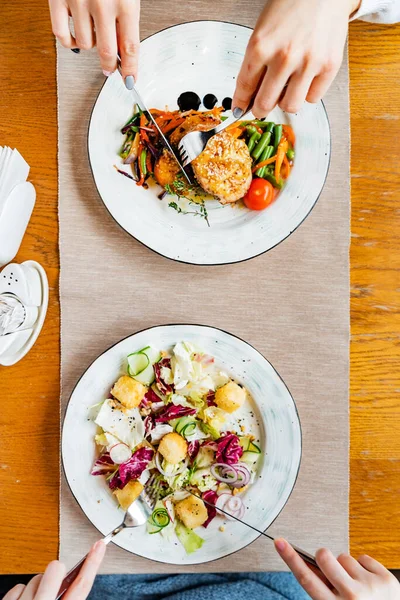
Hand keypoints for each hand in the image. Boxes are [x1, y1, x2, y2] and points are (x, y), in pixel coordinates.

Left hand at [4, 540, 105, 599]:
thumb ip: (69, 598)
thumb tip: (74, 583)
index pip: (82, 585)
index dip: (93, 562)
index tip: (99, 545)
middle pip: (57, 569)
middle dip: (55, 573)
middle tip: (51, 586)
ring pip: (35, 577)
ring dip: (36, 588)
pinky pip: (17, 587)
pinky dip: (19, 595)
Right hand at [48, 0, 139, 80]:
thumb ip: (125, 21)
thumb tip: (123, 53)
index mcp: (125, 1)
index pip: (130, 47)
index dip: (130, 68)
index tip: (130, 80)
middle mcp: (102, 3)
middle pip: (106, 51)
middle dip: (108, 65)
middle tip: (108, 68)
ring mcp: (78, 1)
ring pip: (84, 44)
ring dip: (89, 44)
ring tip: (92, 32)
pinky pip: (61, 34)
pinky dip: (68, 41)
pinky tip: (74, 35)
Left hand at [232, 0, 360, 116]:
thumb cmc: (293, 4)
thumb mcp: (263, 29)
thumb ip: (257, 61)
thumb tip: (252, 93)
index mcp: (261, 46)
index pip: (245, 86)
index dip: (241, 102)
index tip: (240, 109)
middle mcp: (284, 57)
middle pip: (265, 104)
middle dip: (260, 109)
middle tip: (261, 107)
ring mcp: (308, 63)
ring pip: (290, 106)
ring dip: (286, 102)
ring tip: (287, 89)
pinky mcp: (329, 66)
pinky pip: (313, 98)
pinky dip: (308, 93)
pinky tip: (306, 79)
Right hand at [275, 538, 399, 599]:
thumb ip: (324, 591)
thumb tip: (311, 564)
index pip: (306, 579)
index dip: (290, 559)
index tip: (280, 542)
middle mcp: (351, 597)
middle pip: (324, 557)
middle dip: (323, 557)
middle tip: (330, 567)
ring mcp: (370, 587)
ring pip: (344, 556)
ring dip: (347, 568)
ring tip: (356, 584)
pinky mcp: (385, 579)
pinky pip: (363, 557)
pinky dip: (364, 568)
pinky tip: (369, 582)